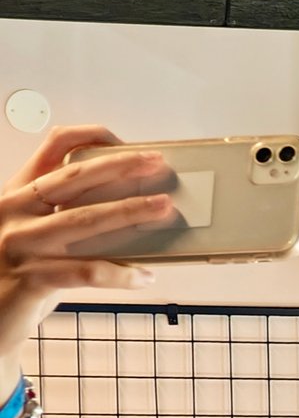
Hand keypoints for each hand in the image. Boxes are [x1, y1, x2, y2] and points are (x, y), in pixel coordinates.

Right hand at [0, 128, 174, 384]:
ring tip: (163, 208)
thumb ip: (66, 221)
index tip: (121, 141)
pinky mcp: (31, 279)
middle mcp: (15, 212)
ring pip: (84, 220)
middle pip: (75, 178)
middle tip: (156, 165)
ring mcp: (21, 245)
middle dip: (121, 168)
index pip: (51, 149)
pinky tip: (144, 276)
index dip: (87, 137)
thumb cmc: (13, 280)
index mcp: (16, 194)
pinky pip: (86, 272)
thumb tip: (127, 215)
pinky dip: (121, 274)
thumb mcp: (32, 238)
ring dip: (130, 212)